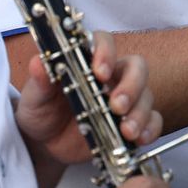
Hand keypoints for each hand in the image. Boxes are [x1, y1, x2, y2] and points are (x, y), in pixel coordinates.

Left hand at [16, 31, 161, 165]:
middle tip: (116, 105)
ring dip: (140, 112)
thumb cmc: (41, 112)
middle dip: (131, 85)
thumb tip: (38, 62)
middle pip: (136, 67)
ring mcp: (125, 99)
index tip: (100, 72)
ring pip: (146, 95)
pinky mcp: (131, 122)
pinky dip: (150, 128)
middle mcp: (111, 76)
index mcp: (88, 62)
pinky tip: (140, 139)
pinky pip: (153, 120)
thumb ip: (39, 81)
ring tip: (126, 131)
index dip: (106, 52)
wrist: (46, 145)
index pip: (105, 42)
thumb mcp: (34, 97)